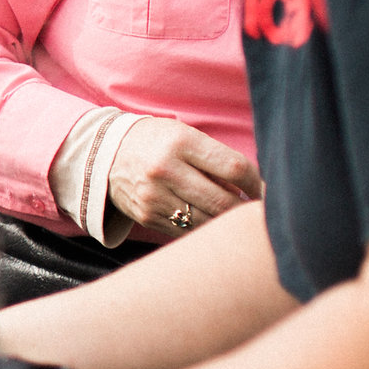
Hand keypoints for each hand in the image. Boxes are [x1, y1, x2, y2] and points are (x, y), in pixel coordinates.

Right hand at [108, 117, 261, 242]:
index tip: (264, 190)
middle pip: (224, 201)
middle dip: (245, 210)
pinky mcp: (147, 216)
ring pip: (207, 222)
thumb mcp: (185, 136)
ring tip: (233, 216)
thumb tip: (255, 190)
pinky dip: (204, 230)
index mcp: (181, 142)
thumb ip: (216, 160)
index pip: (234, 168)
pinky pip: (187, 232)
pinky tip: (209, 222)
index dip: (257, 183)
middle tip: (255, 211)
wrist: (104, 153)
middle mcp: (166, 169)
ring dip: (226, 223)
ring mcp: (154, 196)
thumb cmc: (158, 141)